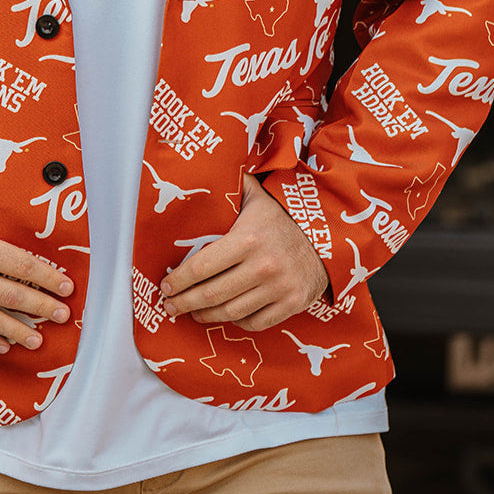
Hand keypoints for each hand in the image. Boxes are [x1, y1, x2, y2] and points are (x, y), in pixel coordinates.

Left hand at [159, 173, 328, 330]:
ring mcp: (278, 288)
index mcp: (247, 238)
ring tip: (191, 312)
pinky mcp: (291, 304)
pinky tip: (224, 315)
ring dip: (205, 316)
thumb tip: (203, 170)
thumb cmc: (283, 216)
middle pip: (212, 295)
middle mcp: (262, 266)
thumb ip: (231, 187)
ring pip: (230, 313)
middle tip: (169, 305)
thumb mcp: (257, 196)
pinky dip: (236, 322)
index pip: (202, 267)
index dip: (179, 280)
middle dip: (184, 302)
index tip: (165, 285)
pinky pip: (255, 323)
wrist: (328, 234)